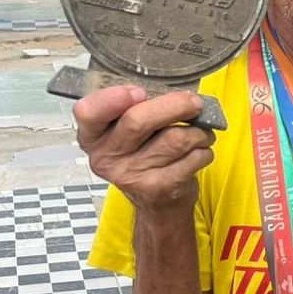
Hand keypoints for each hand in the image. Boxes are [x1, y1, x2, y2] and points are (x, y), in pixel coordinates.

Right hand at [74, 86, 214, 212]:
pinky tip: (198, 152)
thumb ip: (138, 107)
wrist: (158, 201)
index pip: (88, 112)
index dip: (112, 99)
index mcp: (93, 135)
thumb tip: (174, 93)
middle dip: (175, 105)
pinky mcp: (158, 188)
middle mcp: (106, 157)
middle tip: (194, 103)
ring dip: (198, 132)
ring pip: (175, 138)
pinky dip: (204, 150)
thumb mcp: (130, 129)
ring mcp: (131, 175)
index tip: (138, 92)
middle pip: (138, 120)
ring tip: (199, 133)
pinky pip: (193, 157)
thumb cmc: (145, 154)